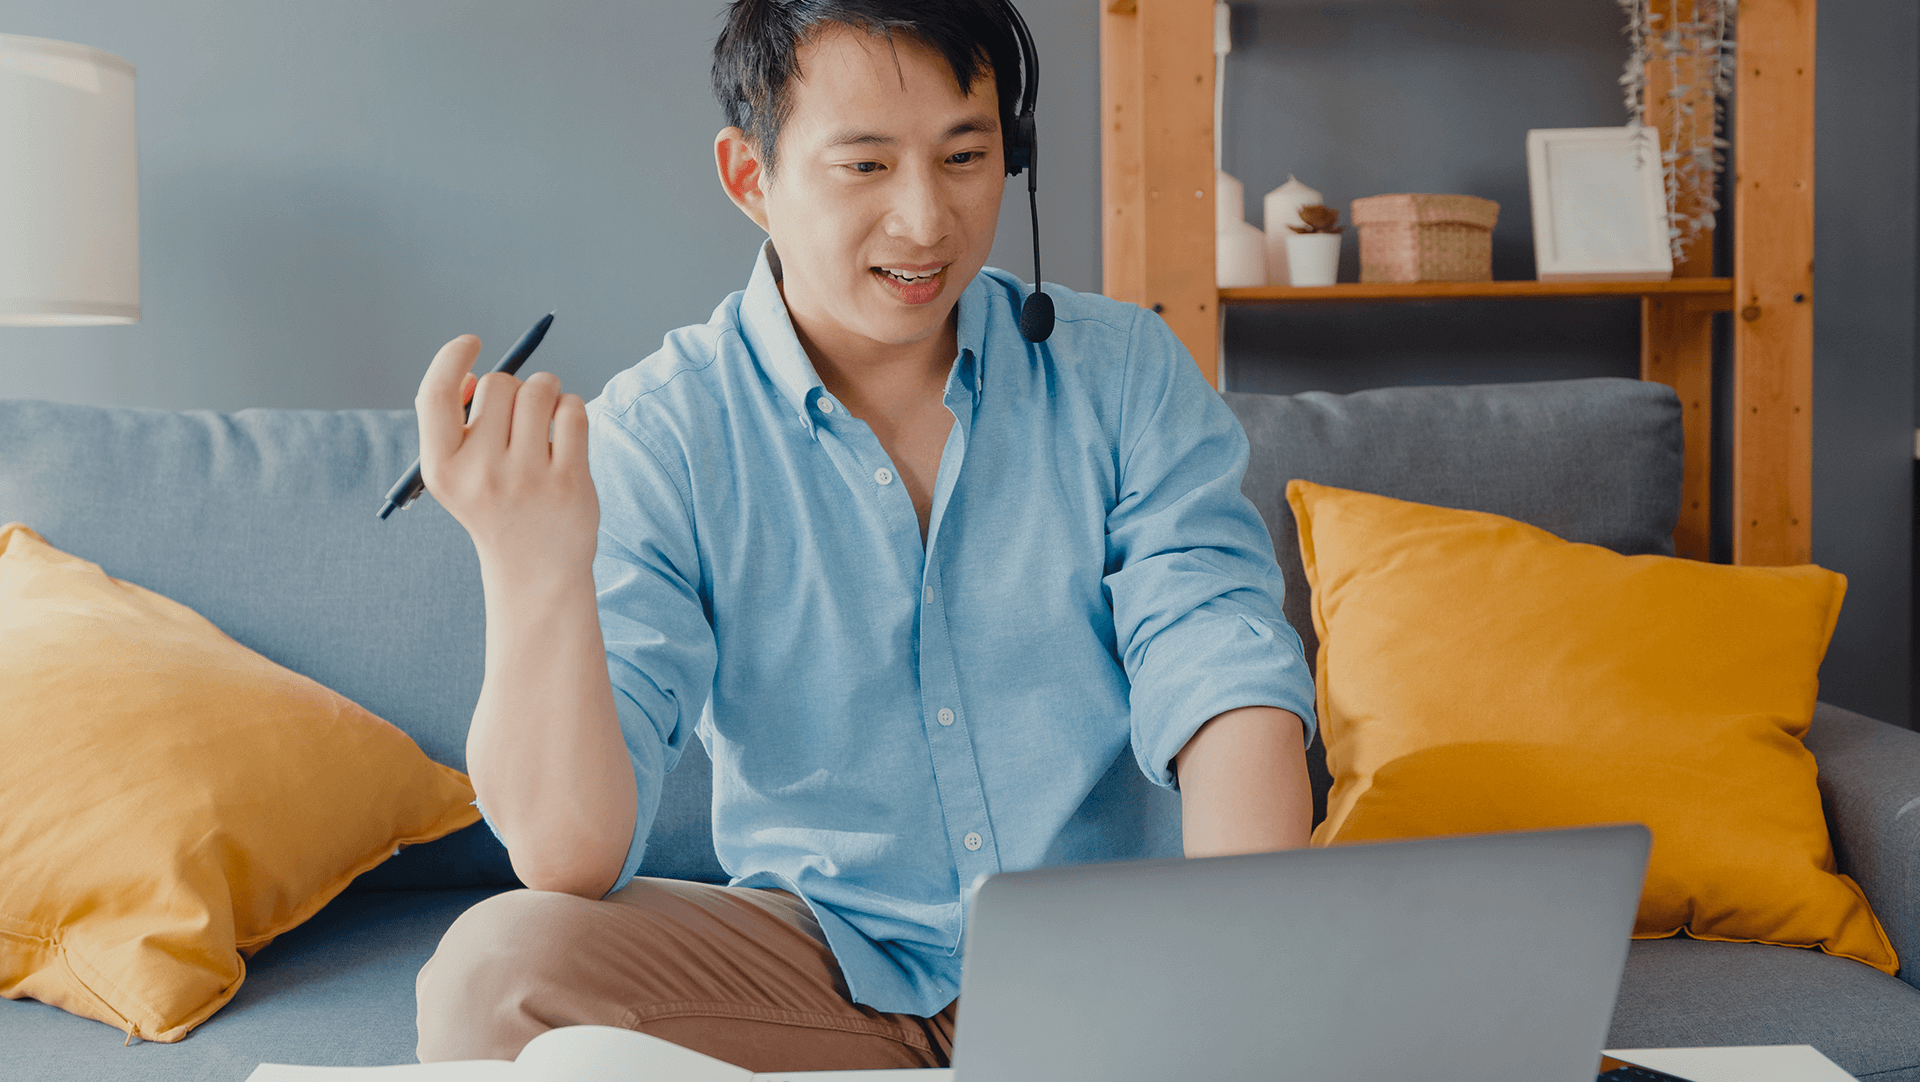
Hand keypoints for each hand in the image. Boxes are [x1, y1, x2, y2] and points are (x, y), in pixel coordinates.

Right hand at [415, 334, 598, 577]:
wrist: (534, 571)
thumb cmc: (495, 506)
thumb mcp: (458, 473)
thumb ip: (456, 422)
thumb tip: (475, 373)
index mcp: (443, 469)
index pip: (436, 394)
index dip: (452, 358)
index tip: (472, 342)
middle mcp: (481, 473)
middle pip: (499, 384)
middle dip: (514, 385)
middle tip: (520, 412)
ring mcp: (528, 478)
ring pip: (540, 390)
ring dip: (547, 391)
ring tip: (546, 418)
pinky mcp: (569, 482)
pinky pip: (573, 410)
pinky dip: (571, 409)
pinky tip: (566, 433)